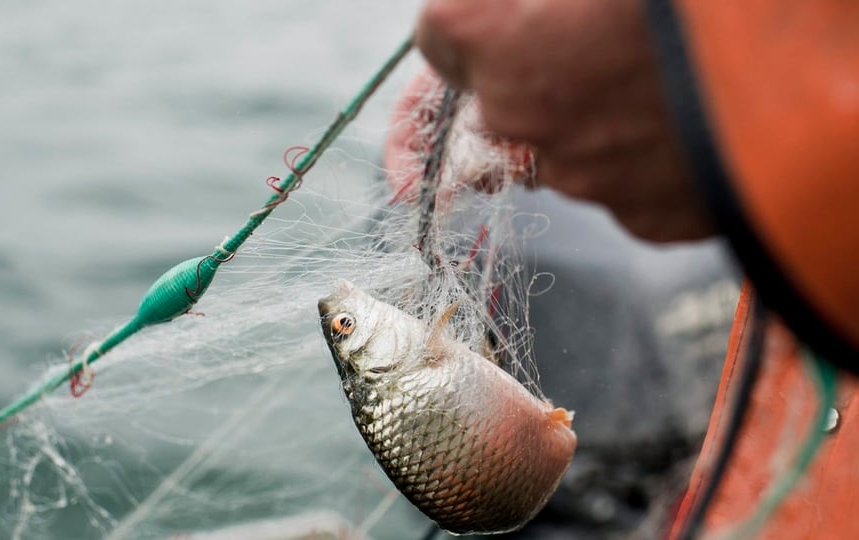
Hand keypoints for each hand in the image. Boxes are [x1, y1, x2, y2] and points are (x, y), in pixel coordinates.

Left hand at [415, 0, 715, 241]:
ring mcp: (584, 182)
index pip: (439, 36)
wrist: (825, 74)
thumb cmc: (706, 3)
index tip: (493, 15)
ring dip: (590, 120)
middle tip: (592, 42)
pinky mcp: (644, 219)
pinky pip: (622, 187)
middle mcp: (522, 127)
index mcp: (498, 43)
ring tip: (660, 81)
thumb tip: (535, 6)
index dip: (470, 21)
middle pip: (495, 105)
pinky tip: (693, 125)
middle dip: (526, 77)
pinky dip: (643, 161)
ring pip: (561, 149)